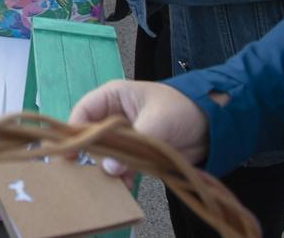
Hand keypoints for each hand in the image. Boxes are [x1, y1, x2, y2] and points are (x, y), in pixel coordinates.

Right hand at [70, 80, 210, 176]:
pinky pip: (122, 165)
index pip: (83, 113)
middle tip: (84, 174)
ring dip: (106, 168)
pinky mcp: (137, 152)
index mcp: (112, 97)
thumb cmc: (181, 110)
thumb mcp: (156, 122)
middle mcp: (114, 116)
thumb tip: (109, 168)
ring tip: (106, 184)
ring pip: (105, 153)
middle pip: (91, 135)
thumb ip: (132, 143)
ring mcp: (125, 136)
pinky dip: (121, 176)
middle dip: (89, 155)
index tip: (70, 154)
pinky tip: (124, 187)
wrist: (214, 125)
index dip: (73, 132)